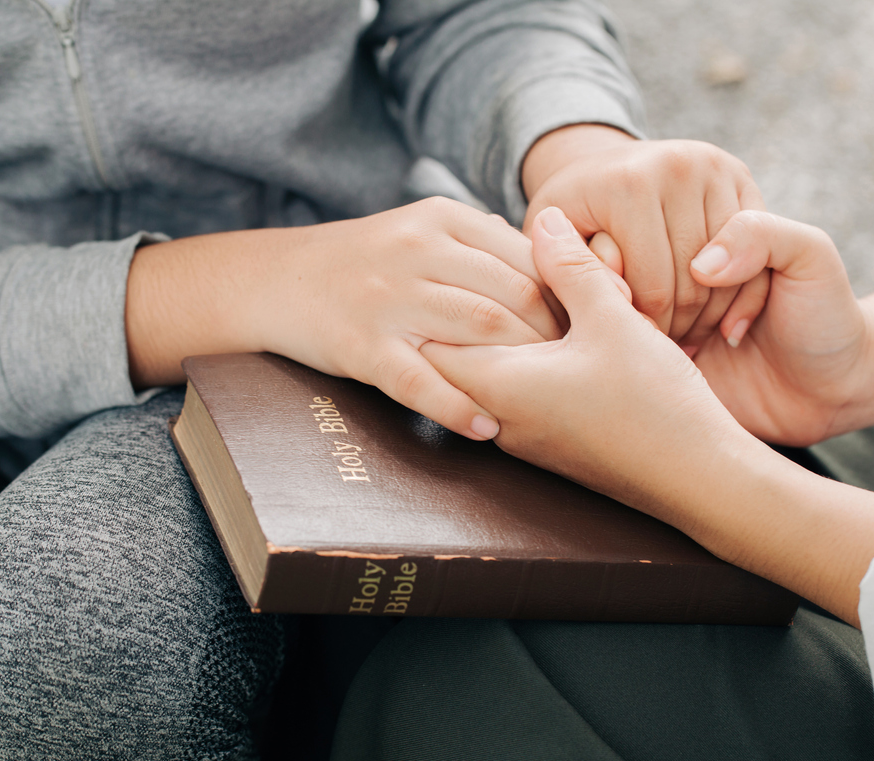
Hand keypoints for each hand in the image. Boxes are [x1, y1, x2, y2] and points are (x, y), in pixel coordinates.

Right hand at [127, 197, 559, 439]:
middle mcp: (418, 251)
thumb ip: (483, 247)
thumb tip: (559, 271)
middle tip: (585, 374)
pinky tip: (488, 429)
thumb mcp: (423, 232)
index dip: (569, 297)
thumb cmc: (365, 262)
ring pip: (479, 332)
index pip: (527, 257)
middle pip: (513, 295)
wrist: (276, 280)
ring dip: (523, 369)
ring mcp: (388, 299)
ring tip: (550, 400)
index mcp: (442, 219)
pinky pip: (421, 383)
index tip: (598, 330)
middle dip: (556, 338)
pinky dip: (459, 408)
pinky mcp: (362, 346)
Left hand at [420, 206, 873, 626]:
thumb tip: (544, 219)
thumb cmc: (655, 400)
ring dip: (502, 341)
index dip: (445, 296)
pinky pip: (516, 400)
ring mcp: (524, 441)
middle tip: (486, 271)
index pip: (432, 338)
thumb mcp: (612, 318)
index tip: (461, 263)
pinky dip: (525, 366)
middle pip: (455, 360)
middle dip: (468, 314)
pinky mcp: (551, 449)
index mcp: (497, 385)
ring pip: (488, 380)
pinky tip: (560, 340)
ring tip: (527, 298)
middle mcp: (498, 420)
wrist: (700, 479)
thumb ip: (572, 267)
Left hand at [521, 126, 769, 351]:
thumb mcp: (550, 254)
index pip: (651, 291)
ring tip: (681, 341)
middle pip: (693, 281)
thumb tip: (566, 308)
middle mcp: (675, 164)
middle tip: (663, 356)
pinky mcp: (741, 172)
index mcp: (625, 185)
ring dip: (709, 315)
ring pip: (727, 271)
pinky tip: (715, 318)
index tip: (631, 355)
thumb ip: (558, 280)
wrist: (603, 172)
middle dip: (678, 329)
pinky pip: (756, 253)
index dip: (644, 334)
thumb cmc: (570, 230)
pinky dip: (739, 293)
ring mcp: (713, 165)